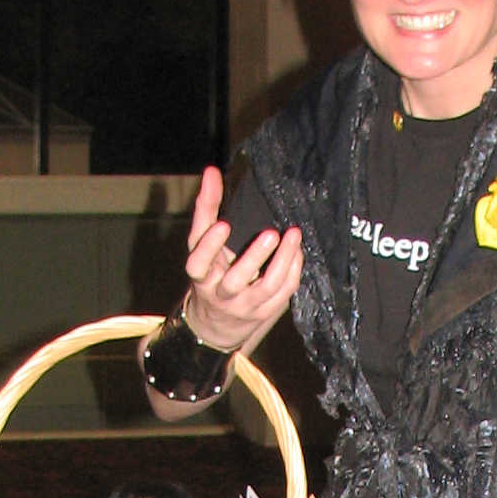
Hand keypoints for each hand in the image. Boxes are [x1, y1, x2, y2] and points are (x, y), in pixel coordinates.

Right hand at [180, 164, 302, 355]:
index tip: (223, 224)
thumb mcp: (200, 244)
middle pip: (236, 280)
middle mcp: (221, 294)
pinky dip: (293, 271)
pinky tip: (297, 251)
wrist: (215, 326)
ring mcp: (245, 306)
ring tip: (293, 235)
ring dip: (282, 262)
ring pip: (266, 288)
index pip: (198, 264)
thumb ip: (206, 208)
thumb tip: (212, 171)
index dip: (210, 246)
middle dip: (254, 257)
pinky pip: (283, 293)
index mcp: (201, 277)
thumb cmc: (210, 274)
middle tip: (271, 233)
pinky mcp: (264, 312)